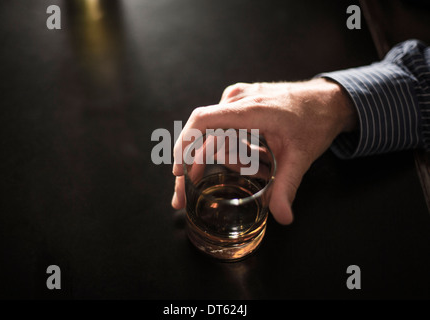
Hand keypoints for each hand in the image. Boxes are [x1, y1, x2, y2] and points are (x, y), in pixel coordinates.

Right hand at [171, 78, 356, 223]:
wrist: (326, 99)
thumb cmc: (314, 121)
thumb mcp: (301, 157)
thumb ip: (287, 187)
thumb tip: (282, 217)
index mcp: (251, 109)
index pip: (204, 121)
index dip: (184, 145)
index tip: (178, 172)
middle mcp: (238, 99)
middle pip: (201, 133)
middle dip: (191, 165)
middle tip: (183, 197)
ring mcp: (237, 96)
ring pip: (213, 133)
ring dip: (219, 158)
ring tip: (247, 170)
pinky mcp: (239, 100)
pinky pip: (223, 127)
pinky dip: (226, 147)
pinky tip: (249, 158)